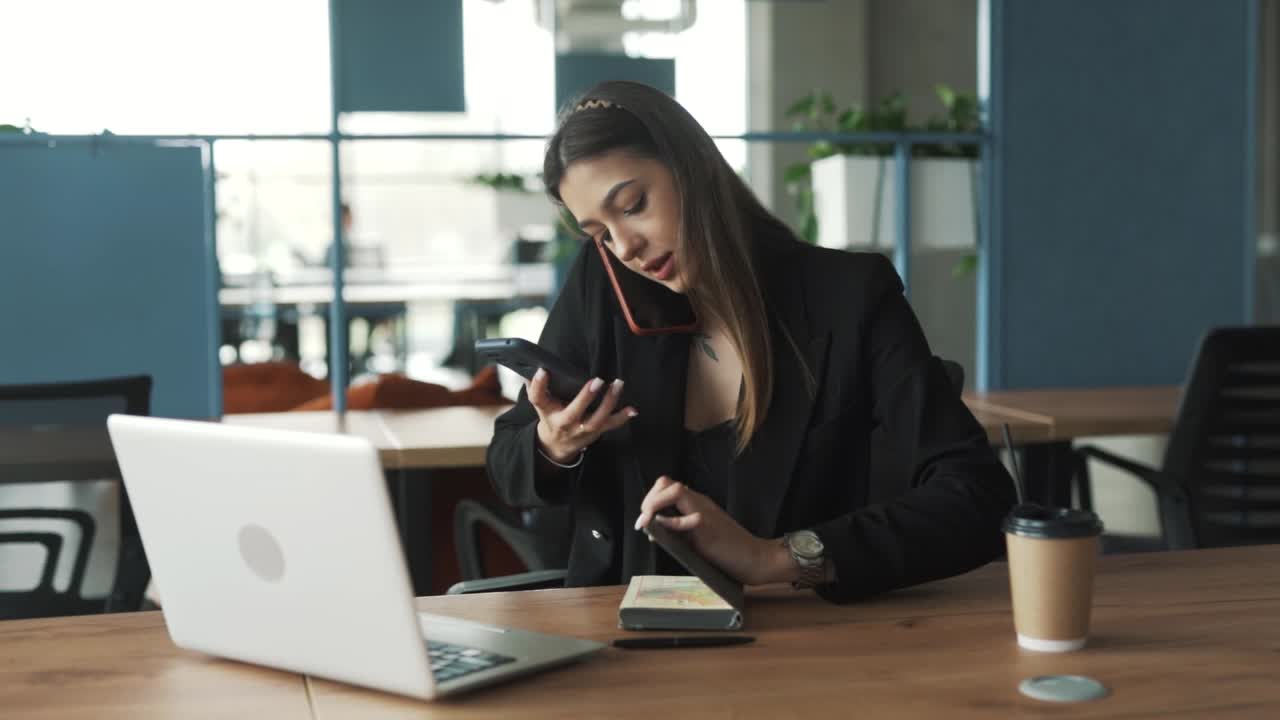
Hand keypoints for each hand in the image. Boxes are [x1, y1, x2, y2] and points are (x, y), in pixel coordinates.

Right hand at [527, 368, 636, 463]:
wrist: (557, 445)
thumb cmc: (550, 416)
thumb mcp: (541, 403)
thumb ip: (537, 385)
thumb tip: (534, 364)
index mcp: (547, 411)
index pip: (538, 398)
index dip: (538, 384)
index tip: (542, 370)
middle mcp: (564, 423)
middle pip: (573, 412)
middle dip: (585, 397)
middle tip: (597, 380)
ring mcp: (581, 430)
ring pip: (596, 420)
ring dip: (608, 402)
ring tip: (617, 384)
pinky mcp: (595, 432)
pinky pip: (610, 426)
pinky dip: (622, 417)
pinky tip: (633, 410)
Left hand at [634, 476, 796, 585]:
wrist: (755, 558)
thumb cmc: (728, 551)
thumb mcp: (698, 537)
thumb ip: (678, 530)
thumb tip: (651, 529)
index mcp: (696, 503)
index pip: (668, 486)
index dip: (652, 498)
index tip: (645, 519)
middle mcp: (699, 502)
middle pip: (666, 483)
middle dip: (649, 500)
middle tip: (645, 520)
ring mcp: (705, 512)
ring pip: (674, 490)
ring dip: (655, 504)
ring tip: (649, 522)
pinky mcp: (708, 527)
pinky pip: (686, 516)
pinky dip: (670, 522)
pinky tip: (664, 531)